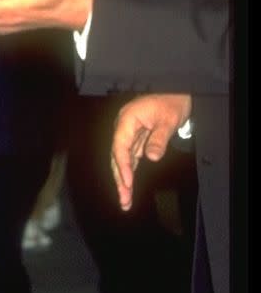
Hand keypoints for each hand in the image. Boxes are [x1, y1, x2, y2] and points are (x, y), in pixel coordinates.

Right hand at [111, 93, 191, 210]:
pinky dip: (130, 172)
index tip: (127, 182)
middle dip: (120, 180)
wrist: (176, 92)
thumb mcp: (168, 120)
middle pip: (117, 157)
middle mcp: (123, 128)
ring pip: (122, 160)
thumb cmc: (171, 102)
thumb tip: (151, 157)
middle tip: (124, 200)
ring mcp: (128, 134)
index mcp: (127, 120)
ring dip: (123, 180)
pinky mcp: (135, 140)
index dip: (123, 166)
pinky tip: (128, 188)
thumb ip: (159, 139)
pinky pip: (130, 159)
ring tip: (125, 201)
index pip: (120, 147)